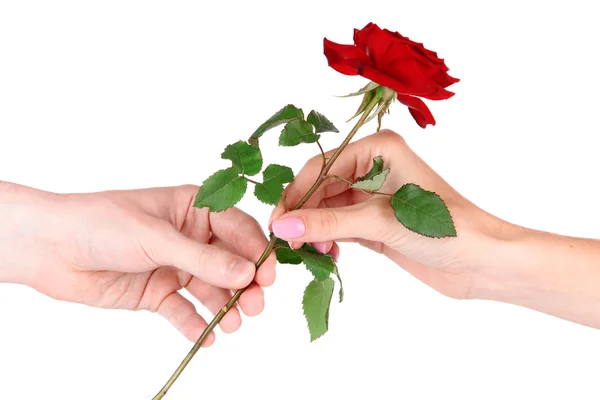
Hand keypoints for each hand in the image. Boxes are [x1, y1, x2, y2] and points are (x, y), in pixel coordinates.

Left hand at [0, 183, 275, 344]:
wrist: (51, 248)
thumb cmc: (101, 223)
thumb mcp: (157, 238)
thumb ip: (203, 258)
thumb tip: (246, 273)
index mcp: (194, 209)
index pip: (237, 228)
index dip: (255, 251)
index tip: (267, 275)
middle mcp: (190, 237)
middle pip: (230, 262)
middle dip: (245, 284)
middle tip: (254, 305)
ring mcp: (175, 266)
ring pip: (211, 288)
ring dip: (224, 306)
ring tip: (232, 323)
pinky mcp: (158, 292)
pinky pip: (184, 309)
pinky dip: (196, 323)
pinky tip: (207, 337)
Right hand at [270, 130, 504, 299]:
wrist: (484, 263)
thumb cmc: (446, 228)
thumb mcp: (382, 221)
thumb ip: (330, 222)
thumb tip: (282, 227)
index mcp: (377, 149)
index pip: (320, 167)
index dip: (296, 194)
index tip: (277, 224)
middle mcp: (372, 167)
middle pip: (319, 188)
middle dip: (302, 215)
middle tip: (287, 244)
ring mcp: (372, 197)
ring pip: (326, 210)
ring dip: (313, 231)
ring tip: (308, 253)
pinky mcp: (373, 224)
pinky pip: (337, 228)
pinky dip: (327, 242)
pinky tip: (326, 256)